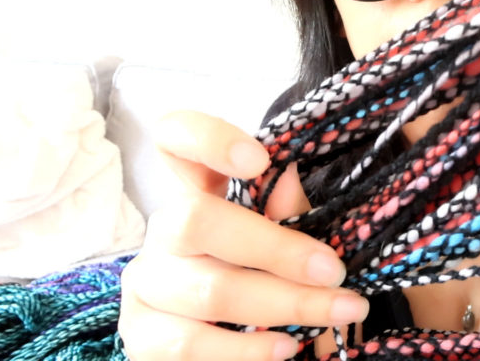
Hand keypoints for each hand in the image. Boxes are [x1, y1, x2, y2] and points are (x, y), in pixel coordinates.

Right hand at [118, 111, 368, 360]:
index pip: (176, 140)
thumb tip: (293, 182)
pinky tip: (286, 347)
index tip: (259, 159)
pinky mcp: (143, 337)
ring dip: (284, 303)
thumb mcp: (287, 236)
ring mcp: (147, 284)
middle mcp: (164, 232)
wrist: (234, 348)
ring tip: (337, 311)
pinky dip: (246, 350)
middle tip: (335, 271)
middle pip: (197, 221)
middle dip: (277, 249)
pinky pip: (190, 346)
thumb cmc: (270, 275)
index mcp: (198, 192)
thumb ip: (291, 212)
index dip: (207, 139)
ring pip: (208, 290)